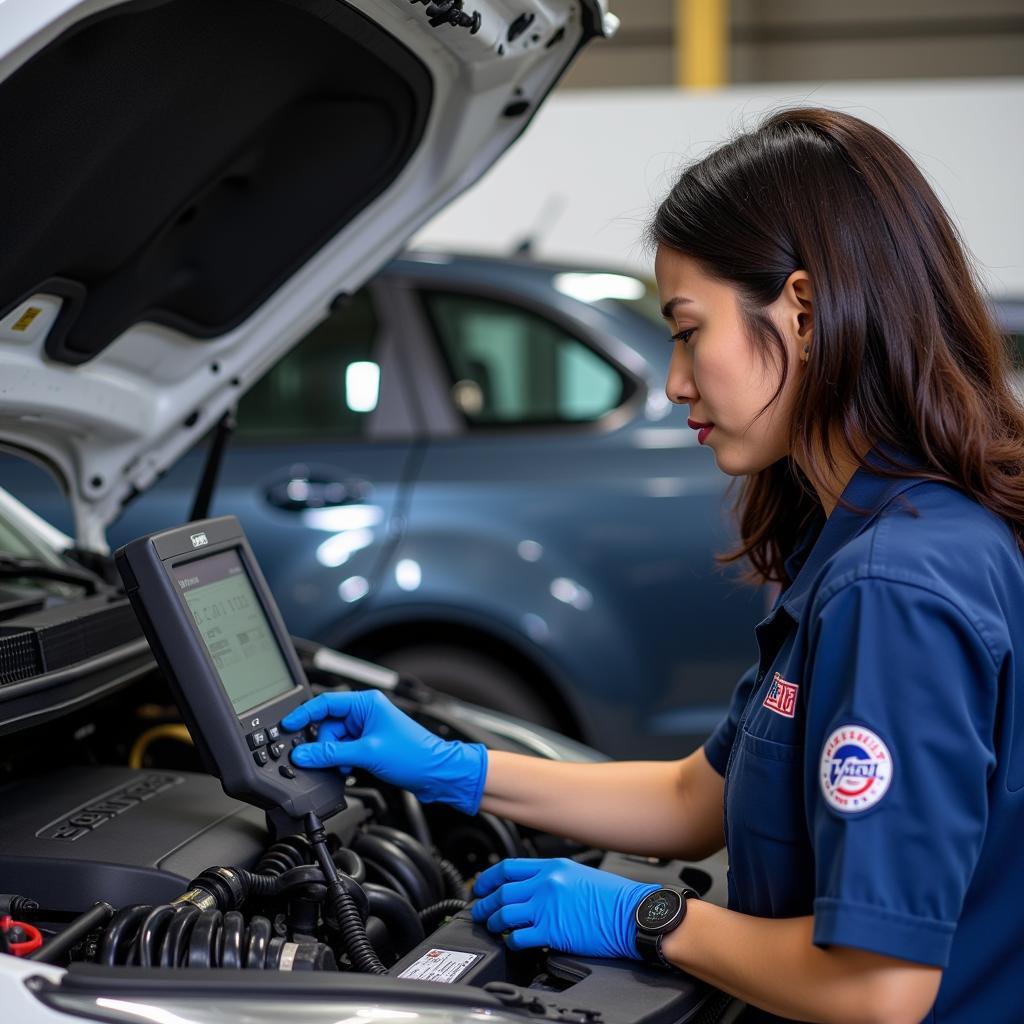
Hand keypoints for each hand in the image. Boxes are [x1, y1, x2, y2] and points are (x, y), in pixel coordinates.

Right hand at [281, 690, 487, 815]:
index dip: (304, 714)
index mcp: (366, 703)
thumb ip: (332, 754)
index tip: (286, 726)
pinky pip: (345, 750)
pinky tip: (350, 770)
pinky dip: (342, 761)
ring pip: (335, 740)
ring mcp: (368, 729)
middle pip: (328, 725)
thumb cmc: (413, 755)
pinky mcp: (370, 745)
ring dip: (335, 756)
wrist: (436, 773)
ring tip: (346, 768)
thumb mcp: (367, 753)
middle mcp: (366, 712)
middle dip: (324, 744)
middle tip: (324, 760)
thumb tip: (304, 755)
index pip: (326, 703)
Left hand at [471, 857, 658, 958]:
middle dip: (484, 903)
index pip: (508, 868)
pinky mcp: (552, 932)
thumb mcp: (578, 874)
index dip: (489, 878)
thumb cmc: (612, 897)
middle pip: (501, 891)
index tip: (481, 886)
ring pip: (504, 913)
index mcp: (552, 867)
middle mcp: (545, 884)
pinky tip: (512, 942)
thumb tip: (532, 886)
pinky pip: (519, 937)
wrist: (630, 914)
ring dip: (493, 922)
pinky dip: (510, 941)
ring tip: (491, 927)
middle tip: (479, 910)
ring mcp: (547, 908)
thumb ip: (552, 877)